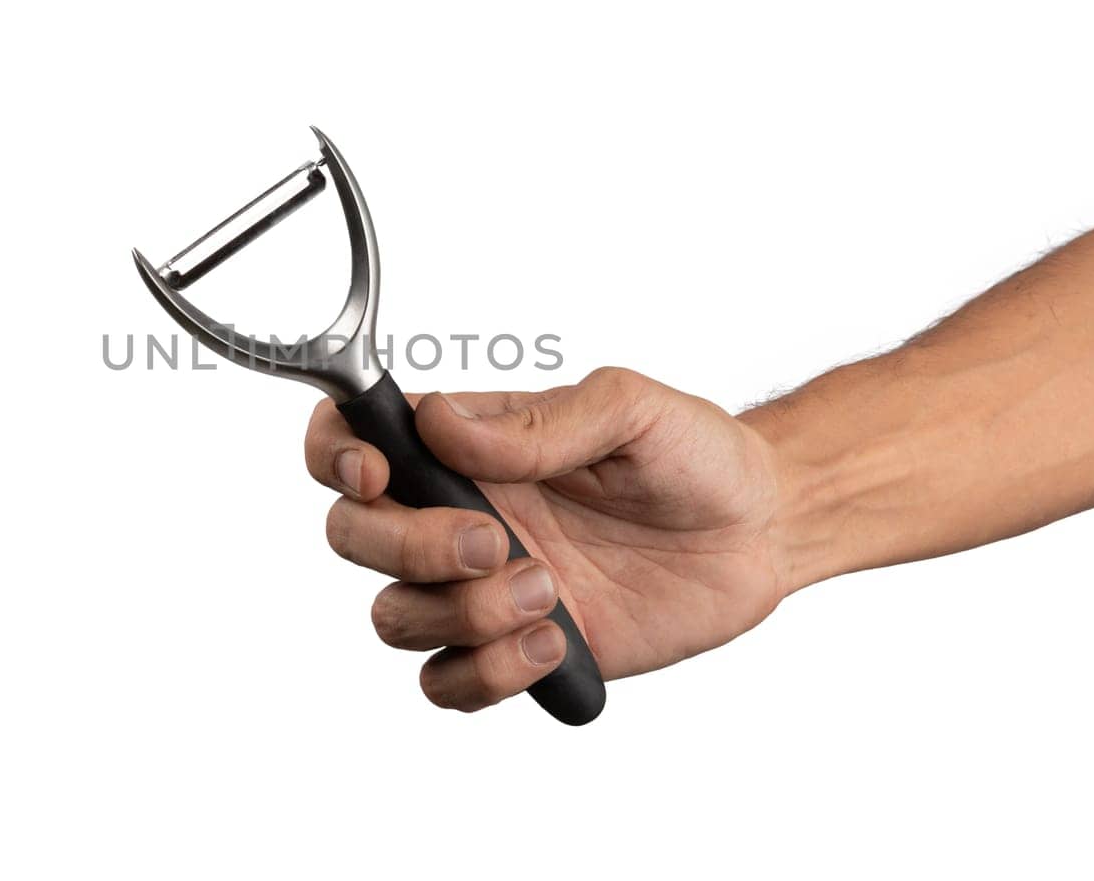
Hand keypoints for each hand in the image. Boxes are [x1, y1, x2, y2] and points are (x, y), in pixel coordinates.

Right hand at [304, 367, 787, 712]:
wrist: (760, 532)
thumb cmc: (694, 454)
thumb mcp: (630, 410)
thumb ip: (537, 421)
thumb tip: (442, 424)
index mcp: (466, 445)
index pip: (351, 438)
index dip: (333, 454)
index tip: (377, 474)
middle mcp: (456, 513)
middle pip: (353, 536)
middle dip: (408, 547)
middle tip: (495, 541)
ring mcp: (479, 587)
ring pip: (393, 617)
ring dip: (460, 613)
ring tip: (548, 591)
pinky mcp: (515, 650)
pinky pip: (447, 683)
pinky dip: (486, 673)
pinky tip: (553, 642)